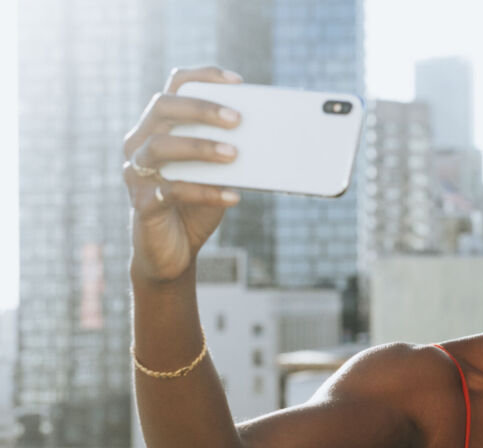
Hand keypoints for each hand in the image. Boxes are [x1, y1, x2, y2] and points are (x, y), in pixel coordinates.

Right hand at [123, 66, 243, 282]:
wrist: (173, 253)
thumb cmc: (195, 205)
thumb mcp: (216, 174)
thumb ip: (228, 152)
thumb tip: (265, 134)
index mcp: (158, 127)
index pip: (175, 87)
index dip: (203, 77)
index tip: (238, 82)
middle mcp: (140, 143)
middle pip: (162, 107)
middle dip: (201, 109)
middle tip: (237, 119)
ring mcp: (137, 173)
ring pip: (159, 146)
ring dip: (200, 147)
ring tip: (234, 154)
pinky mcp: (143, 204)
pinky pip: (171, 191)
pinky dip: (205, 191)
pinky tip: (233, 196)